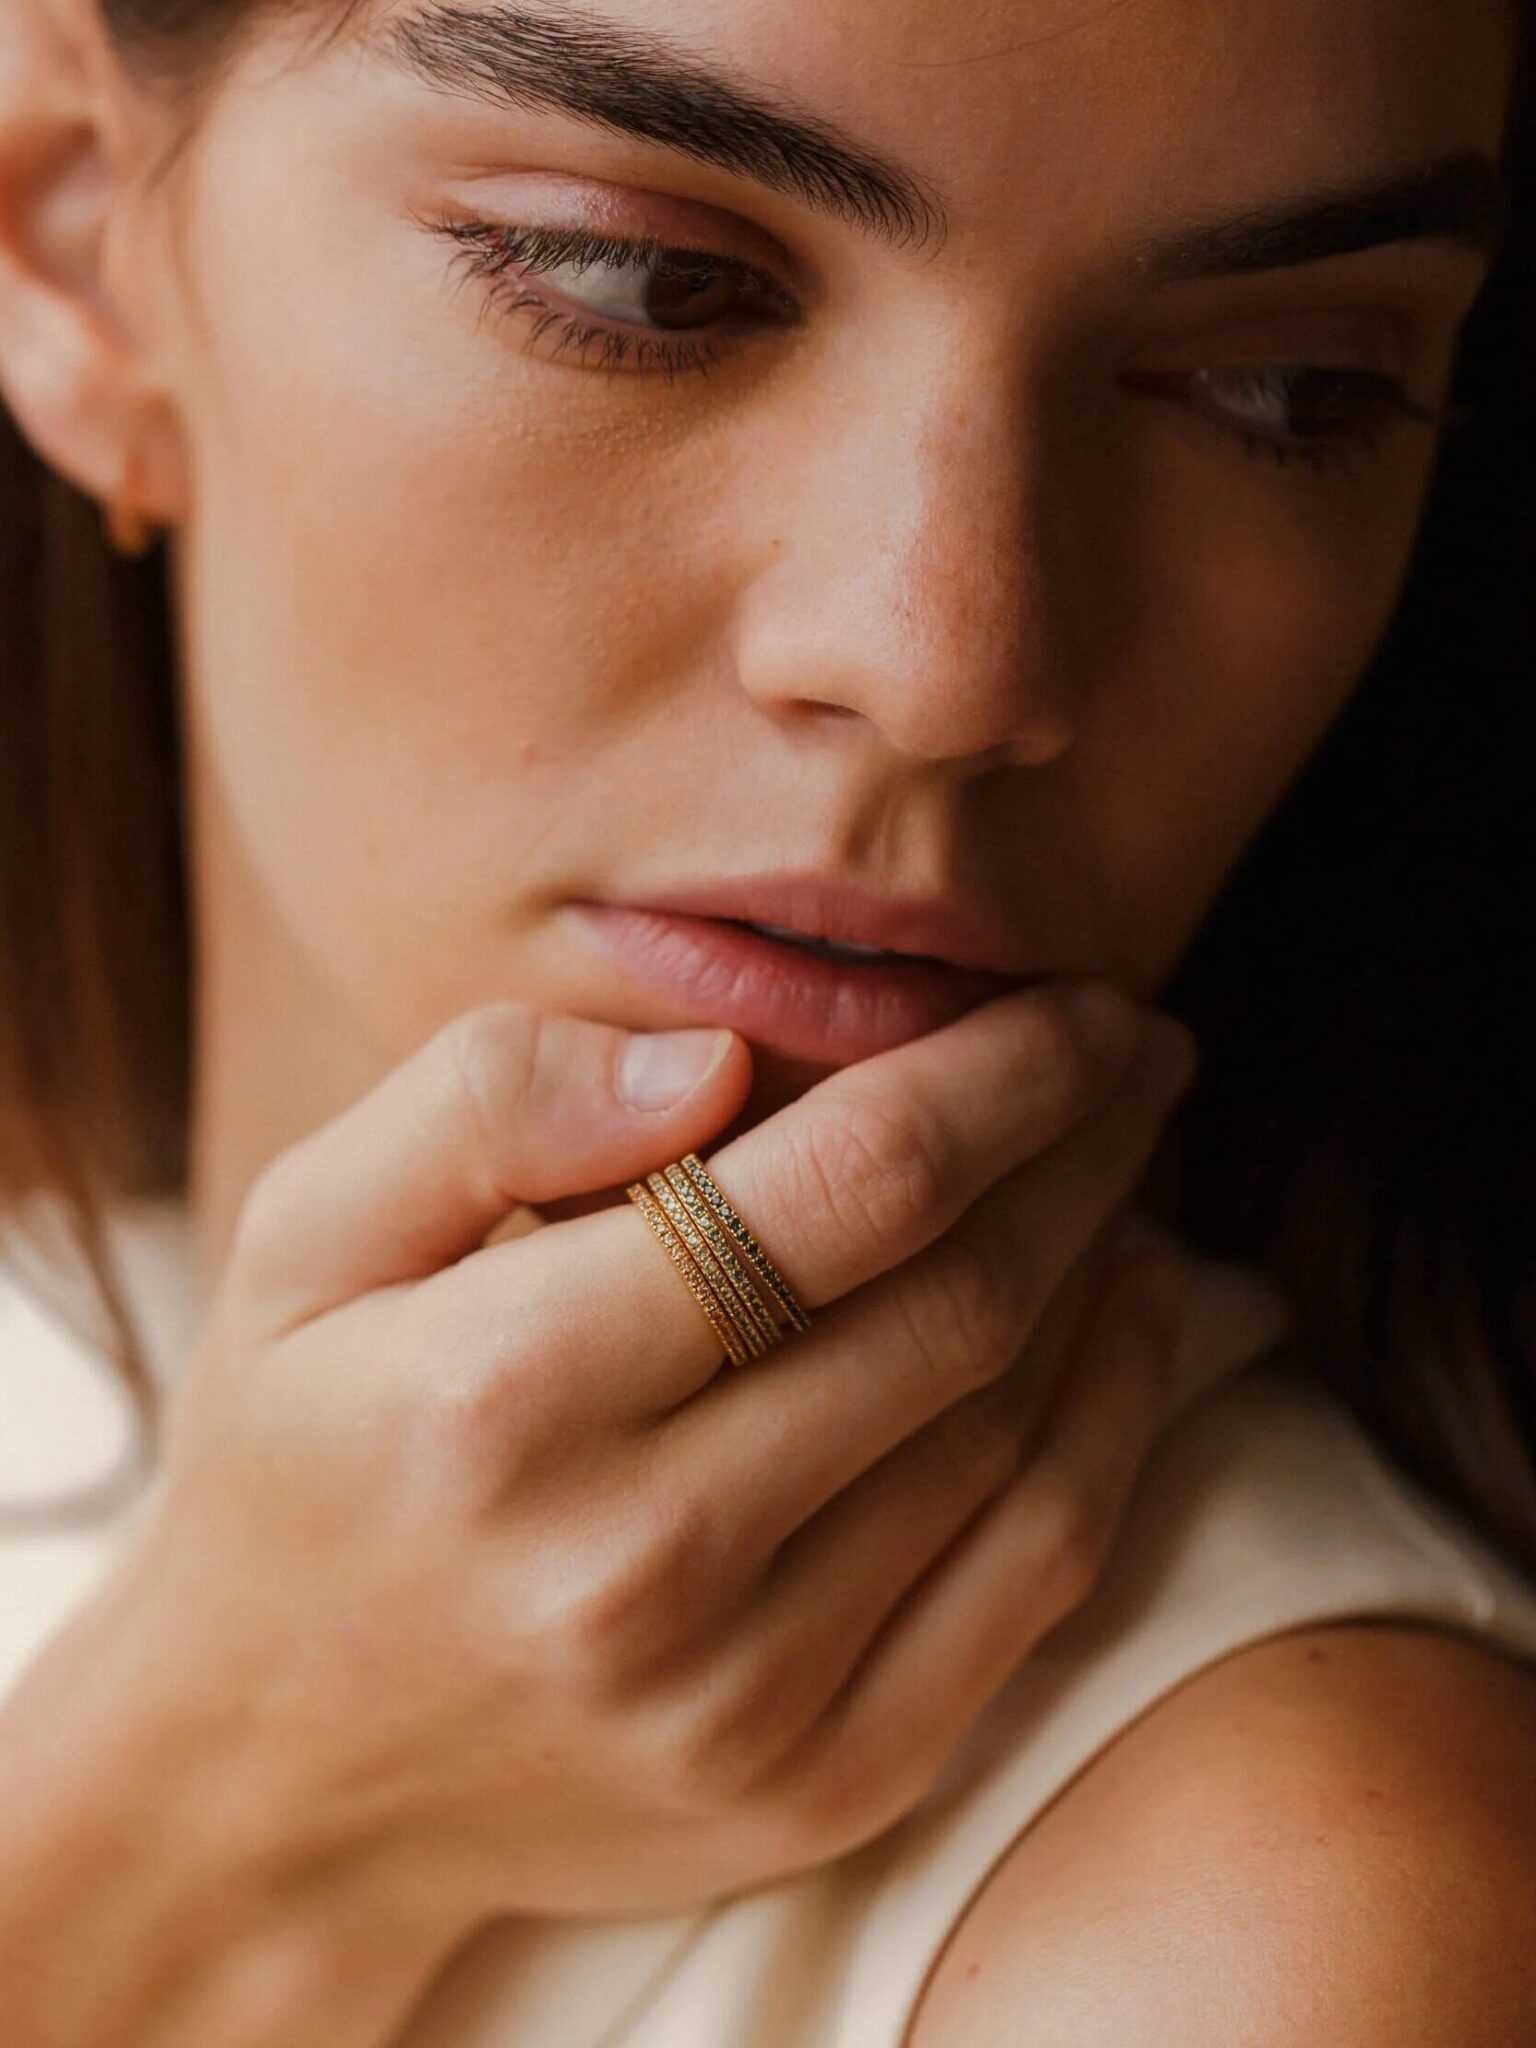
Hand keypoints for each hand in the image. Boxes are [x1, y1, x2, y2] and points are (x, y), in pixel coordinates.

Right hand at [77, 986, 1259, 1939]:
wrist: (271, 1775)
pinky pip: (1032, 1579)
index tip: (1079, 1005)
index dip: (1002, 1074)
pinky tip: (1139, 1313)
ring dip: (1108, 1259)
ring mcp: (743, 1696)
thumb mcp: (303, 1236)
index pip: (848, 1186)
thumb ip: (483, 1101)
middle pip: (960, 1296)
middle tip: (1140, 1052)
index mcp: (508, 1388)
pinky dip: (1117, 1424)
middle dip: (1087, 1144)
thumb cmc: (295, 1461)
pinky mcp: (815, 1787)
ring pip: (1012, 1423)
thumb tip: (716, 1059)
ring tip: (1128, 1158)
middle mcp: (640, 1557)